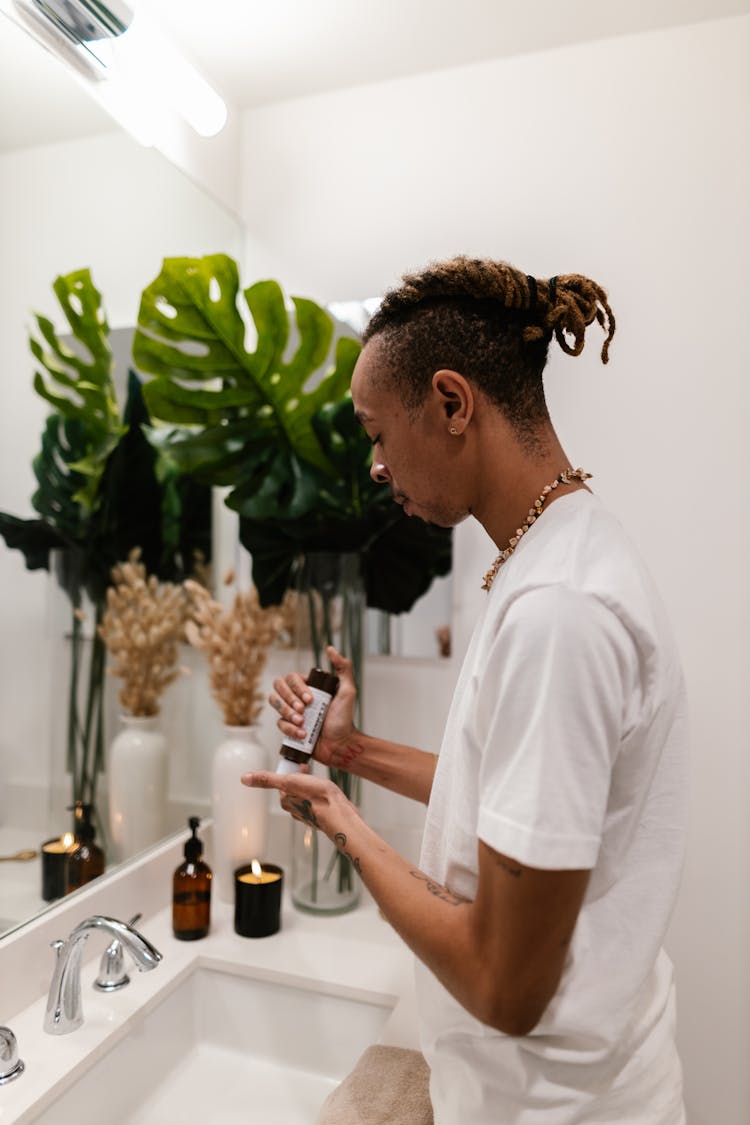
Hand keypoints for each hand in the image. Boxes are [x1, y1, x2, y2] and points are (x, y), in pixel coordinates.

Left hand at [241, 767, 360, 841]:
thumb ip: (267, 779)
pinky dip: (320, 794)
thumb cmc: (317, 797)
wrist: (339, 812)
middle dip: (302, 778)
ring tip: (320, 782)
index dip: (295, 771)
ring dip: (311, 786)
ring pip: (306, 794)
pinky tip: (327, 793)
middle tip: (312, 773)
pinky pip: (317, 801)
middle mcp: (295, 808)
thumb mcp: (290, 781)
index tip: (303, 767)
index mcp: (286, 800)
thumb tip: (245, 778)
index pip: (285, 780)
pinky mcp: (320, 814)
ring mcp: (308, 812)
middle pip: (296, 787)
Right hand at [268, 645, 358, 767]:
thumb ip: (343, 668)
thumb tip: (330, 649)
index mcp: (308, 686)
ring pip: (275, 704)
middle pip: (278, 688)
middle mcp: (297, 697)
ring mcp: (291, 712)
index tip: (311, 699)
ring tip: (302, 723)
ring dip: (287, 713)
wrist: (340, 745)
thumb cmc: (344, 719)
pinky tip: (302, 734)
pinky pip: (279, 724)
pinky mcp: (288, 728)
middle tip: (304, 710)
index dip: (297, 688)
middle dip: (289, 699)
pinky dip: (289, 729)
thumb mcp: (348, 691)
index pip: (291, 678)